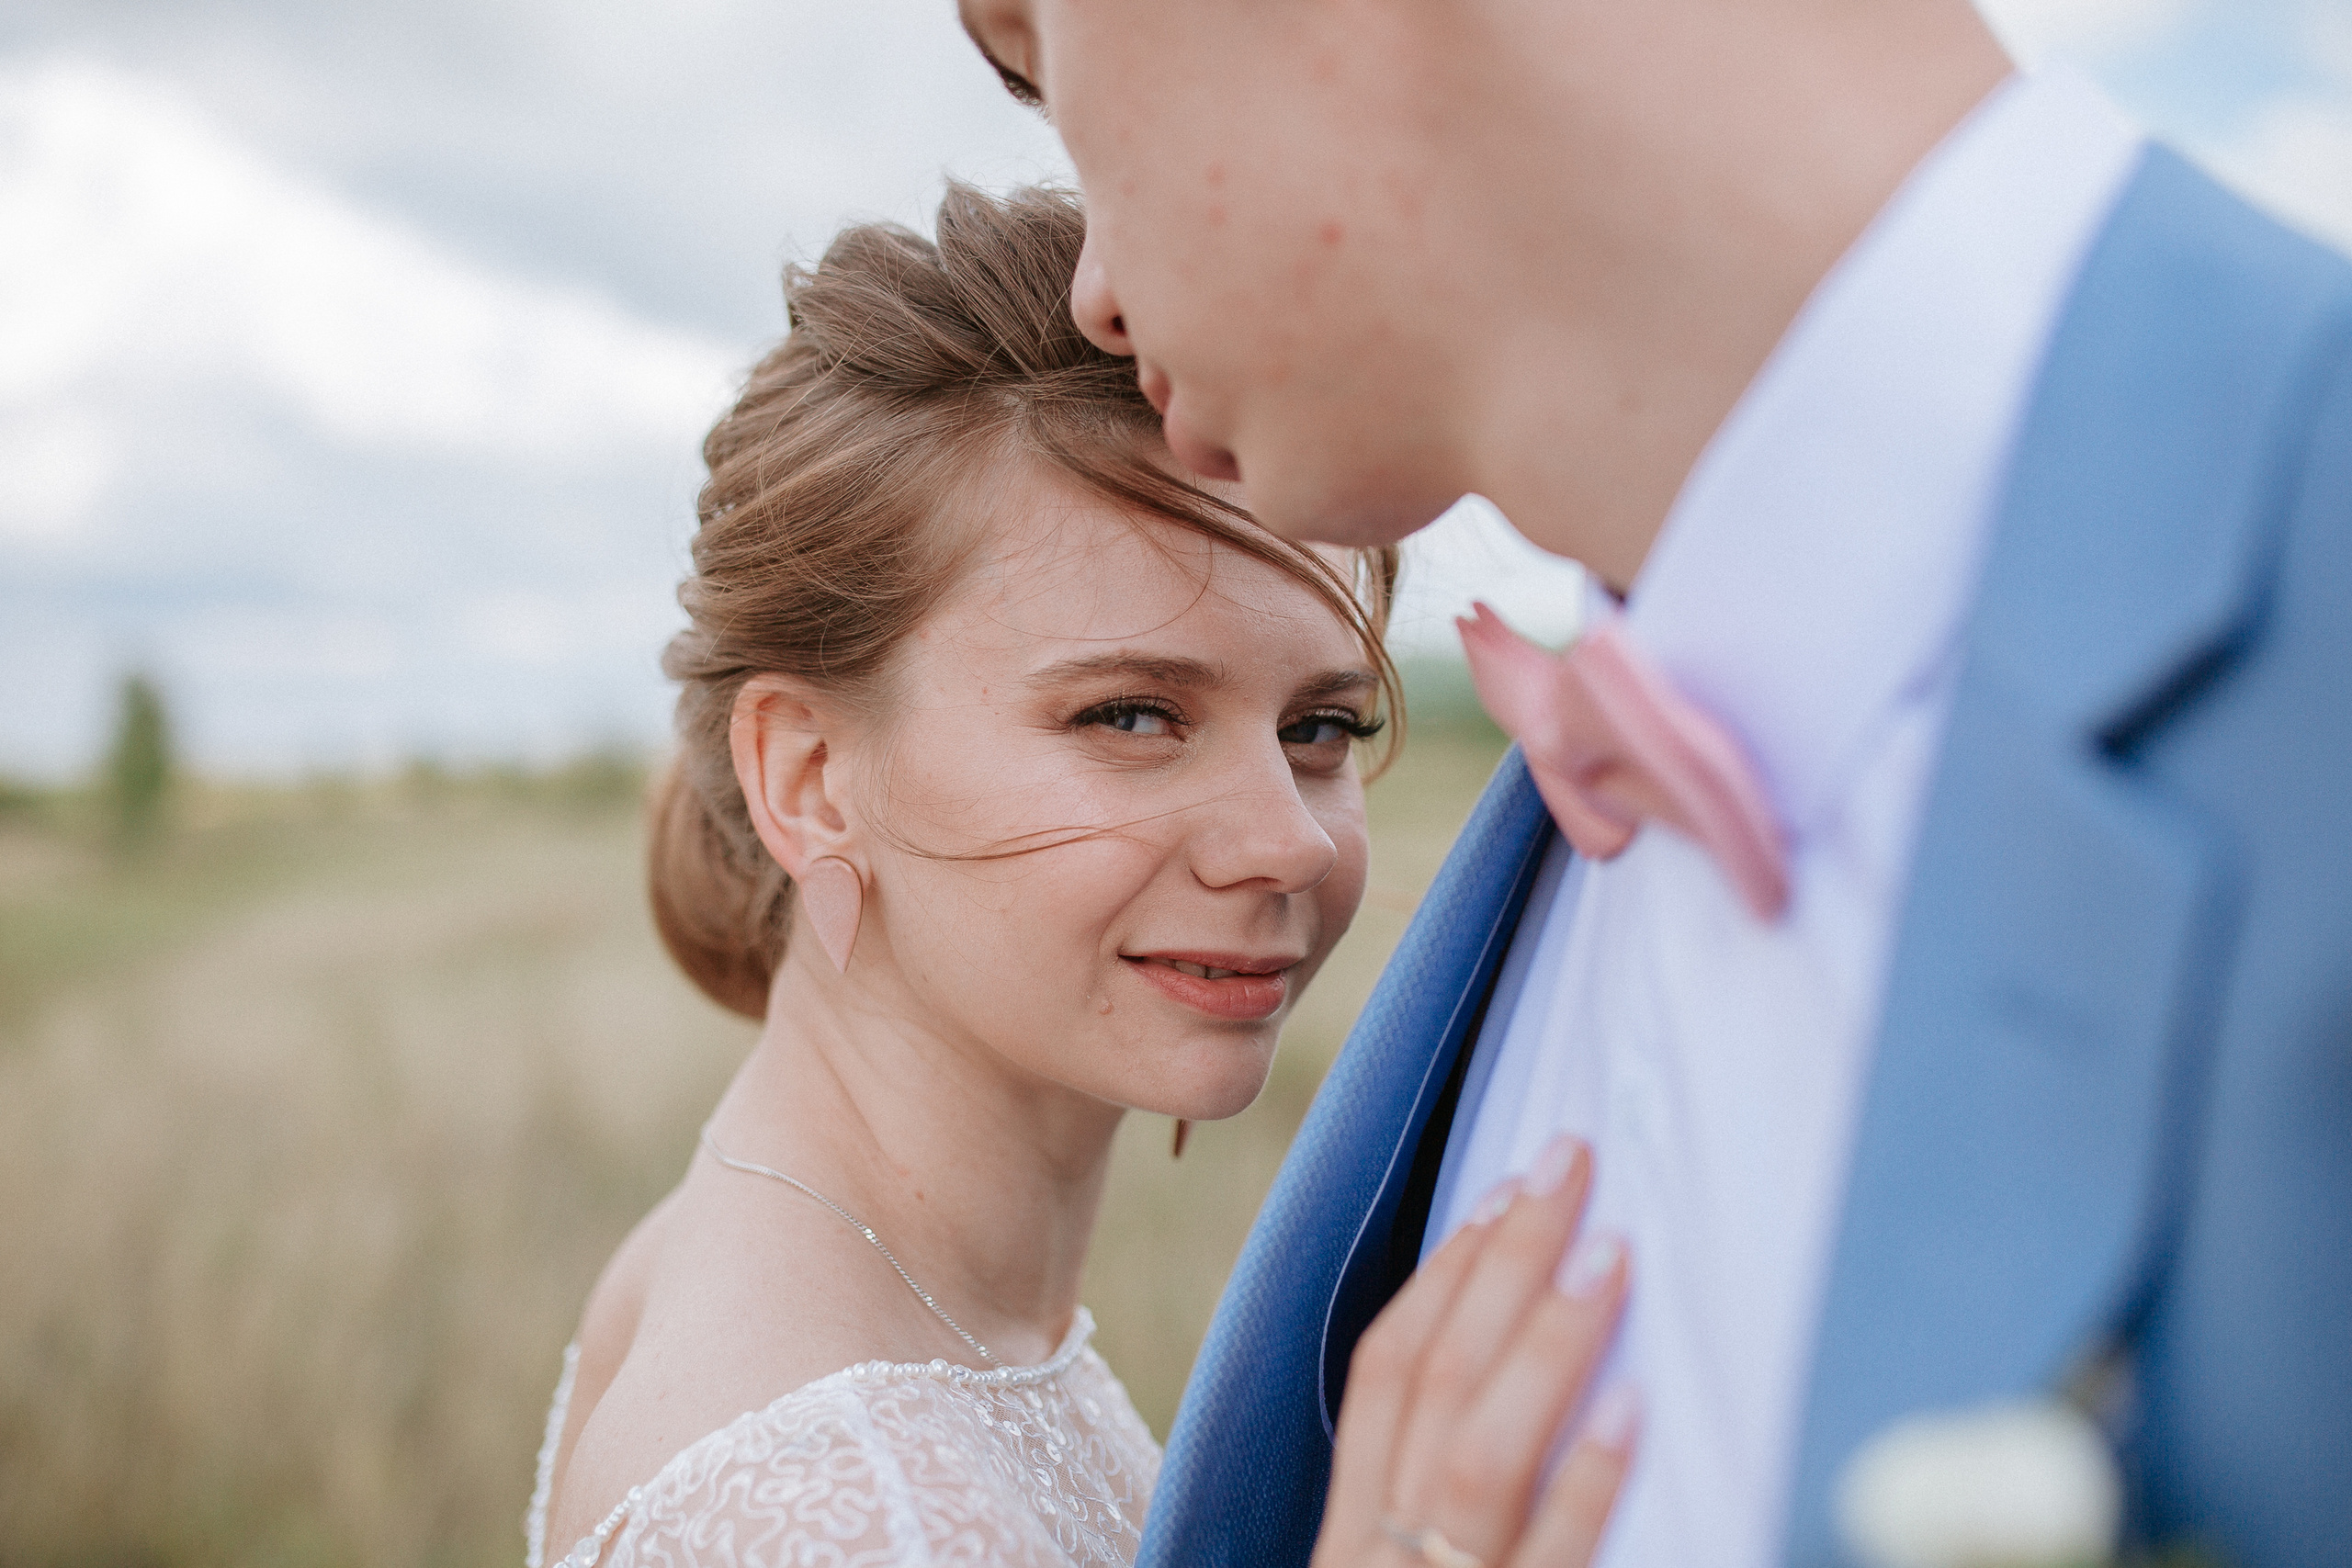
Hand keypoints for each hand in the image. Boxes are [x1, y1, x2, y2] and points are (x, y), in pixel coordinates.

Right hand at [1312, 1135, 1634, 1567]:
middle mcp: (1378, 1556)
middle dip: (1503, 1262)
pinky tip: (1631, 1407)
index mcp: (1350, 1531)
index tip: (1507, 1190)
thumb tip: (1509, 1371)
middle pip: (1430, 1383)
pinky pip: (1549, 1557)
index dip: (1444, 1274)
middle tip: (1571, 1164)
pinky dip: (1585, 1481)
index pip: (1381, 1373)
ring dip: (1545, 1342)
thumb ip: (1428, 1504)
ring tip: (1609, 1254)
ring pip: (1475, 1454)